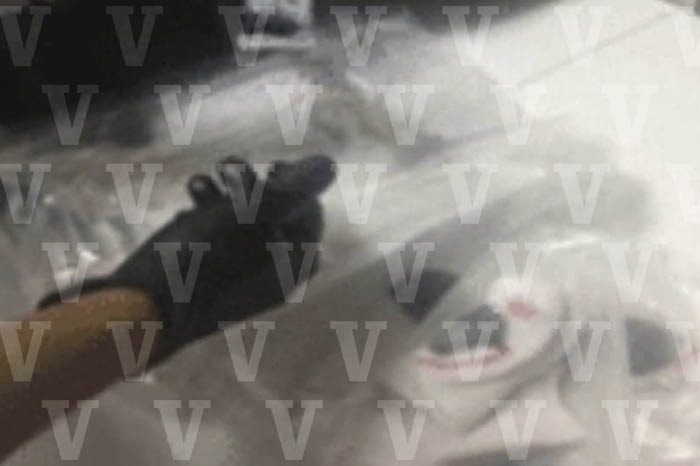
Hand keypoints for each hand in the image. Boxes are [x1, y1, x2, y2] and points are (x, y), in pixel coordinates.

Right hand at [40, 154, 334, 347]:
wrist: (140, 309)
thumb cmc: (199, 262)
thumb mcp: (251, 218)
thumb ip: (294, 190)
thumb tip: (329, 165)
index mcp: (289, 270)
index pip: (312, 217)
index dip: (298, 184)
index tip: (272, 167)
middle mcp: (268, 274)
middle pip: (279, 213)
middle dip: (255, 182)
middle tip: (233, 170)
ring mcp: (236, 272)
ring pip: (244, 216)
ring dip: (227, 189)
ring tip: (204, 182)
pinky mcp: (205, 268)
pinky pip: (218, 230)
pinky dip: (207, 207)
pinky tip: (191, 197)